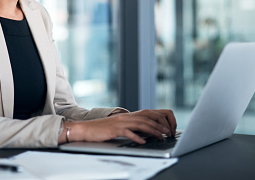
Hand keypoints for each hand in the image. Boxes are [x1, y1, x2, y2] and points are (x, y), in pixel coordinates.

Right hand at [60, 109, 175, 144]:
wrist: (86, 129)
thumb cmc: (103, 129)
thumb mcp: (120, 126)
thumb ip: (132, 127)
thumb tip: (146, 132)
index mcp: (128, 115)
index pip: (149, 113)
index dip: (160, 119)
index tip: (167, 128)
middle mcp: (126, 116)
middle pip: (147, 117)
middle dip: (160, 124)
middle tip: (168, 132)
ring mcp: (120, 122)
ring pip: (140, 124)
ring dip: (152, 130)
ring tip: (161, 136)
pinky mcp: (114, 129)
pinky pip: (127, 132)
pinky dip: (136, 137)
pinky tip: (142, 141)